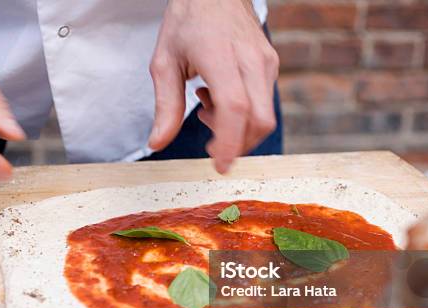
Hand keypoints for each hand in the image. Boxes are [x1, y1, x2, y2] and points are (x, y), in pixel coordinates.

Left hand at [148, 0, 278, 172]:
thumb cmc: (187, 21)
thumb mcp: (164, 62)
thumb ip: (165, 106)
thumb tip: (157, 143)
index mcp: (221, 56)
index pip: (236, 108)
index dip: (230, 142)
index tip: (219, 165)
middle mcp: (252, 60)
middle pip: (259, 120)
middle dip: (237, 144)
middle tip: (209, 142)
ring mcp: (266, 62)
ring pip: (265, 115)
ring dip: (238, 128)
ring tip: (206, 106)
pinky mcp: (271, 64)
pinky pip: (264, 103)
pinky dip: (243, 114)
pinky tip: (218, 97)